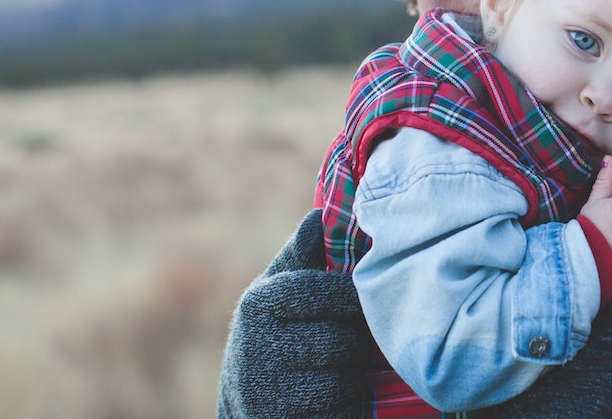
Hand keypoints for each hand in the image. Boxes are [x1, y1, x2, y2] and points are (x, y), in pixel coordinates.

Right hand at [216, 208, 369, 418]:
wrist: (249, 402)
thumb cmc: (279, 335)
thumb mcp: (281, 292)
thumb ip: (304, 256)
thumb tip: (320, 214)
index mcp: (260, 302)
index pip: (327, 292)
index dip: (353, 301)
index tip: (361, 305)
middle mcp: (256, 345)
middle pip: (344, 338)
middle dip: (358, 343)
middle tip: (354, 344)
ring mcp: (266, 390)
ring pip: (346, 376)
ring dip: (356, 375)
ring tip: (343, 370)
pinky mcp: (282, 418)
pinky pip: (342, 406)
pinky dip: (349, 403)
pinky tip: (338, 397)